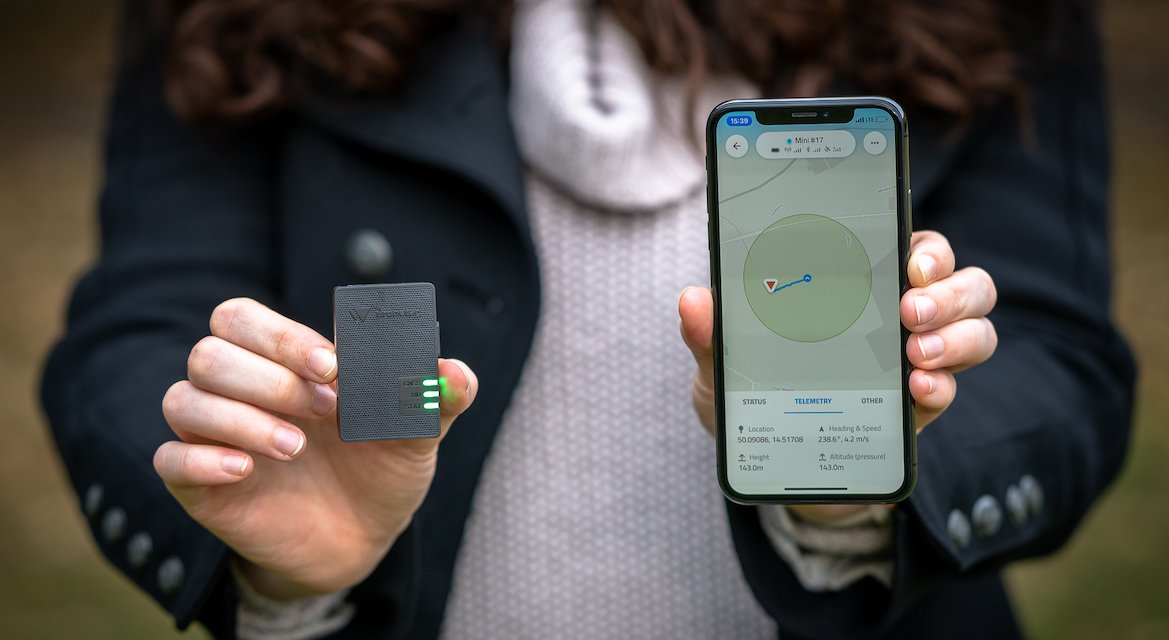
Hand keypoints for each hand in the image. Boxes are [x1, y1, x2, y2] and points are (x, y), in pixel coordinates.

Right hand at [155, 298, 476, 598]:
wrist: (366, 534)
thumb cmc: (383, 464)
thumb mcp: (419, 429)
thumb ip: (440, 394)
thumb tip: (456, 372)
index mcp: (280, 360)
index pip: (243, 318)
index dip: (282, 336)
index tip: (334, 367)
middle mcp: (238, 390)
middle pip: (209, 352)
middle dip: (268, 377)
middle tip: (328, 408)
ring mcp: (214, 436)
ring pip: (182, 400)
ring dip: (240, 418)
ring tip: (297, 447)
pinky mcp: (199, 486)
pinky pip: (168, 460)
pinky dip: (202, 459)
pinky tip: (248, 470)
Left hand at [678, 230, 996, 519]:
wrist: (767, 459)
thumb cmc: (750, 392)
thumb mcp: (722, 363)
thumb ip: (709, 332)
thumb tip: (692, 300)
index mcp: (858, 284)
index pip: (913, 246)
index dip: (926, 248)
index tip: (909, 262)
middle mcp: (899, 314)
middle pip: (963, 282)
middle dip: (948, 291)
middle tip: (908, 311)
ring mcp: (915, 359)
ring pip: (976, 330)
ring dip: (957, 337)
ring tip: (914, 355)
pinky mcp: (918, 406)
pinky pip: (951, 386)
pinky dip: (942, 386)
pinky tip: (917, 390)